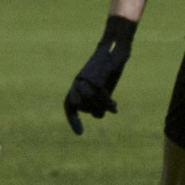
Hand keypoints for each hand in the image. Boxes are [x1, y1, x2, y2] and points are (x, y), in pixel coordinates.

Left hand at [64, 15, 136, 134]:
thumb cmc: (109, 70)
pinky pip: (99, 97)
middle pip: (81, 107)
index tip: (80, 133)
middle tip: (106, 109)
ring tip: (112, 106)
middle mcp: (77, 82)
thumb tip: (98, 114)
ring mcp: (84, 80)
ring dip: (102, 107)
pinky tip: (114, 106)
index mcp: (77, 86)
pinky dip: (107, 104)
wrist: (115, 50)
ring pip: (90, 103)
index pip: (69, 105)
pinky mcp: (94, 77)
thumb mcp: (102, 87)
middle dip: (94, 110)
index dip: (73, 120)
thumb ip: (97, 99)